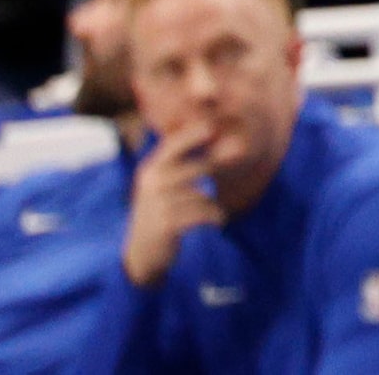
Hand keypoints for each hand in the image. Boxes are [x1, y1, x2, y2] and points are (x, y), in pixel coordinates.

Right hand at [125, 123, 233, 284]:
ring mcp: (157, 202)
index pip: (173, 144)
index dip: (192, 134)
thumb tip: (222, 137)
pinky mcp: (166, 222)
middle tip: (237, 154)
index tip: (212, 126)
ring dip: (213, 203)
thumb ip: (187, 162)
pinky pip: (203, 212)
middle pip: (197, 167)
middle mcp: (152, 182)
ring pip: (202, 194)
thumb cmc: (161, 211)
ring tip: (212, 210)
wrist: (141, 253)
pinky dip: (215, 216)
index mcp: (151, 168)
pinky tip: (215, 220)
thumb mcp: (163, 184)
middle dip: (217, 164)